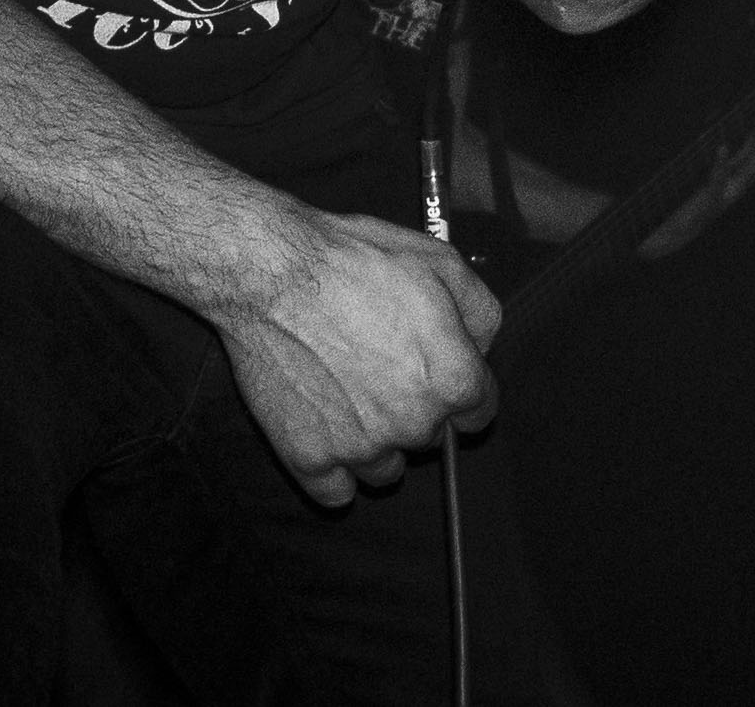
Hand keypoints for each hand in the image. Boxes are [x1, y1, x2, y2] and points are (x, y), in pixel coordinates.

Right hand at [216, 208, 500, 507]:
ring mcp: (361, 448)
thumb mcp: (438, 260)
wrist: (272, 272)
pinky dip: (335, 469)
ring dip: (376, 441)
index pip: (479, 412)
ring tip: (348, 391)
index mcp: (452, 379)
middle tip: (380, 363)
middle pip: (430, 437)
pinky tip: (326, 428)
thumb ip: (479, 311)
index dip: (459, 387)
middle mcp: (414, 423)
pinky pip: (338, 492)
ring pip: (386, 469)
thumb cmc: (352, 260)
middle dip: (413, 407)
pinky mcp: (311, 460)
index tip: (435, 373)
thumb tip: (482, 346)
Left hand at [636, 88, 754, 259]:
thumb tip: (730, 137)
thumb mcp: (714, 181)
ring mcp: (728, 195)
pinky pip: (718, 181)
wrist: (676, 236)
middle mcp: (740, 185)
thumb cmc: (694, 206)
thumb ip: (726, 163)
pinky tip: (722, 147)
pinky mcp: (710, 202)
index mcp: (741, 177)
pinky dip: (721, 165)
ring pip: (749, 168)